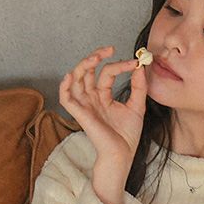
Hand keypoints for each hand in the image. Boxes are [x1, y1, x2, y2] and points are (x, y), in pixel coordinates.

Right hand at [59, 44, 148, 171]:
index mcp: (103, 97)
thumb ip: (139, 86)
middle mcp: (92, 99)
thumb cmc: (127, 136)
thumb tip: (140, 66)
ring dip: (82, 65)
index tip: (135, 63)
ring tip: (95, 57)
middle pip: (86, 72)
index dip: (119, 65)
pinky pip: (65, 99)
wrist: (122, 154)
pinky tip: (70, 75)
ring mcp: (85, 106)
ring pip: (75, 80)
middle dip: (95, 57)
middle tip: (109, 49)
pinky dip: (64, 86)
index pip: (106, 73)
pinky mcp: (80, 115)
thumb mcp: (137, 106)